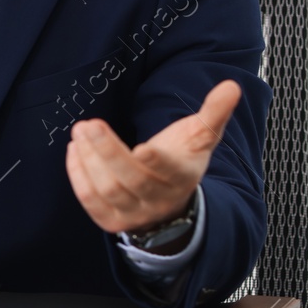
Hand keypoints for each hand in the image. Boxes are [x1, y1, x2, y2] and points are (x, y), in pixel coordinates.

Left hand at [64, 79, 240, 233]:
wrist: (169, 202)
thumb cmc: (181, 159)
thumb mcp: (200, 136)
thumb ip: (214, 112)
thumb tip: (232, 86)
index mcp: (184, 178)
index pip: (170, 172)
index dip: (157, 161)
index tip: (141, 146)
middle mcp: (159, 200)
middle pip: (131, 180)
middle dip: (107, 151)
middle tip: (87, 125)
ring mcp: (134, 214)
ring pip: (108, 190)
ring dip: (89, 160)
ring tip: (80, 131)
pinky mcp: (112, 221)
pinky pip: (91, 201)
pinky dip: (78, 176)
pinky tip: (75, 149)